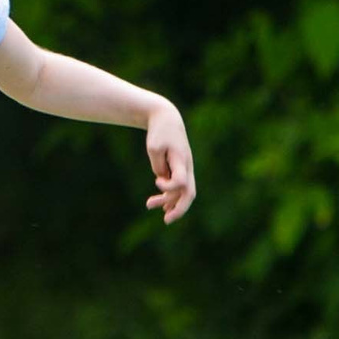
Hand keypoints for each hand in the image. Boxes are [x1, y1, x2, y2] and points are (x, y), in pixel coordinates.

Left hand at [144, 101, 195, 223]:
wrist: (167, 118)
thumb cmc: (159, 131)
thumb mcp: (154, 146)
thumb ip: (158, 165)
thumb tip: (162, 179)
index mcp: (182, 160)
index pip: (181, 182)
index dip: (169, 187)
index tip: (156, 181)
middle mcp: (187, 167)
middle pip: (189, 193)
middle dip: (179, 208)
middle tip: (166, 220)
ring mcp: (185, 168)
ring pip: (182, 192)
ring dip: (168, 201)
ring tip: (149, 205)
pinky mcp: (180, 168)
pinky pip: (179, 188)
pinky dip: (171, 197)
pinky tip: (162, 206)